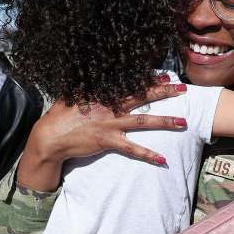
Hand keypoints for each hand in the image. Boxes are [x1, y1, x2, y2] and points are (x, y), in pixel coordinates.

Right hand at [16, 76, 187, 191]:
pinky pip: (132, 149)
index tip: (164, 73)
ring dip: (165, 121)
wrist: (50, 138)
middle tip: (183, 87)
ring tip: (183, 122)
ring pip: (144, 121)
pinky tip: (163, 159)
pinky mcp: (108, 140)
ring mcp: (110, 123)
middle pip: (142, 97)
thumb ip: (85, 87)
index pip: (131, 83)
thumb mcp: (72, 95)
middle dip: (164, 91)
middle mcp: (110, 106)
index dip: (149, 78)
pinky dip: (148, 155)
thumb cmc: (59, 117)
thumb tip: (89, 76)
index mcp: (103, 94)